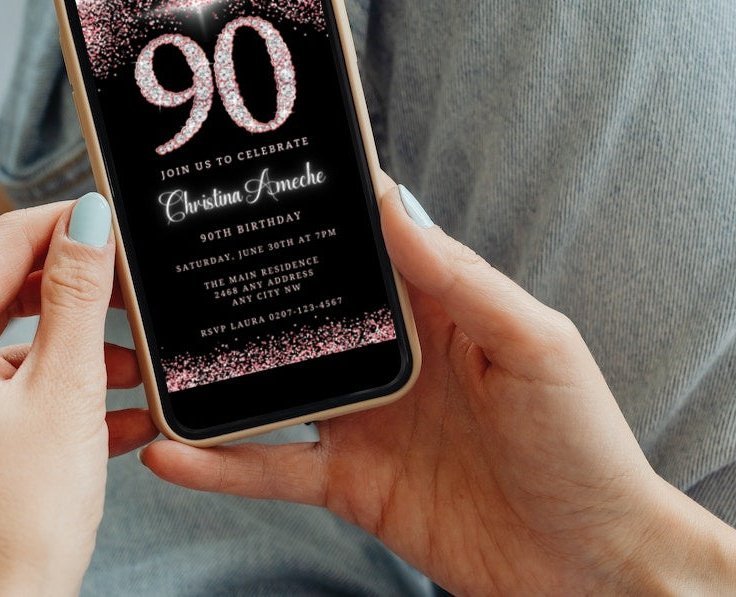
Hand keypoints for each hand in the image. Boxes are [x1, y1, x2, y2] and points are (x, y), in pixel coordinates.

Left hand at [0, 195, 156, 594]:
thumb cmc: (21, 513)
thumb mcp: (66, 386)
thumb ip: (78, 293)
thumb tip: (89, 216)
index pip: (2, 244)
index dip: (65, 222)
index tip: (118, 217)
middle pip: (3, 295)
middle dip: (76, 297)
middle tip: (136, 296)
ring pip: (9, 351)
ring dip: (76, 353)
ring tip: (135, 372)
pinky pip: (3, 399)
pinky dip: (55, 397)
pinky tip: (115, 418)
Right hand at [141, 177, 735, 593]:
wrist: (594, 567)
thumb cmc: (584, 446)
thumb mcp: (534, 345)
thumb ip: (461, 277)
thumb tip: (395, 203)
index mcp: (433, 307)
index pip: (361, 243)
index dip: (312, 209)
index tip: (252, 178)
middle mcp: (386, 356)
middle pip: (296, 309)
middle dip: (236, 286)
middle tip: (161, 263)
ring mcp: (362, 420)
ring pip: (266, 386)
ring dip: (207, 374)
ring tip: (141, 355)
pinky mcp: (349, 483)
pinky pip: (270, 467)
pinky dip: (218, 464)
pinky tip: (170, 452)